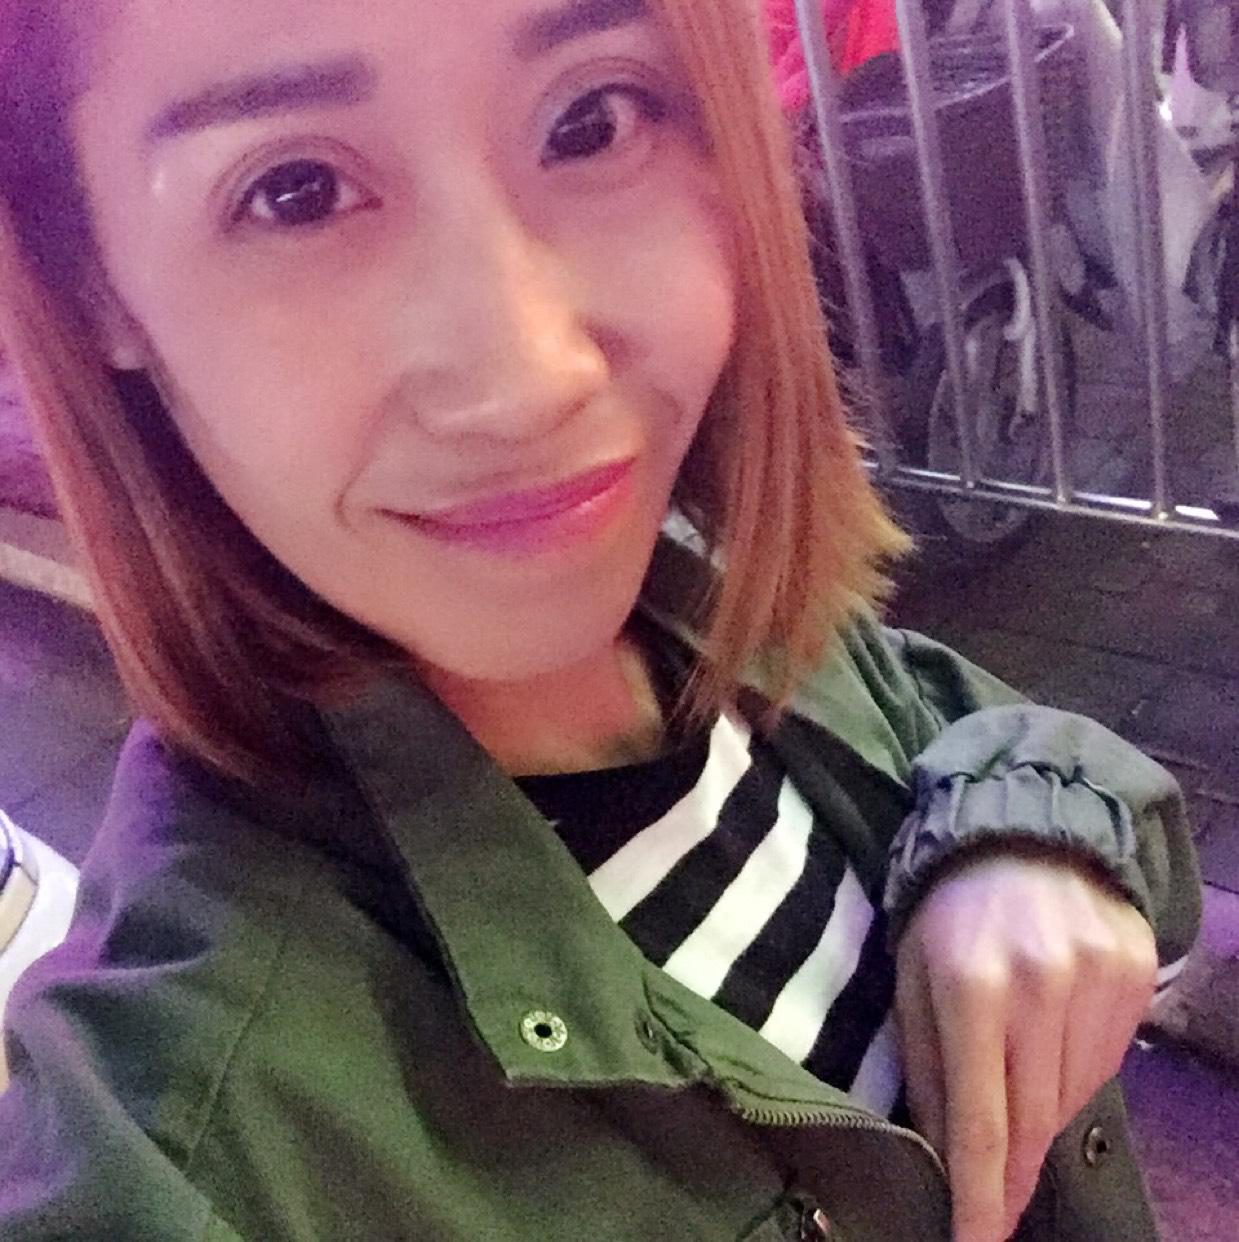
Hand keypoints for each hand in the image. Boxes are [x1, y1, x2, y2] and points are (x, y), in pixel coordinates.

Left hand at [894, 850, 1156, 1241]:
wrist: (1023, 830)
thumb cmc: (947, 909)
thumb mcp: (911, 975)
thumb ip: (925, 1064)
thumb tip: (942, 1153)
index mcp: (970, 989)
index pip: (981, 1121)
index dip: (980, 1196)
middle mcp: (1042, 989)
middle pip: (1033, 1121)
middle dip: (1012, 1172)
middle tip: (993, 1199)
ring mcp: (1098, 982)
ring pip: (1073, 1098)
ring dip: (1041, 1115)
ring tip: (1015, 1081)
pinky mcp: (1135, 976)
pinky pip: (1106, 1061)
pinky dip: (1075, 1072)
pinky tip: (1050, 1040)